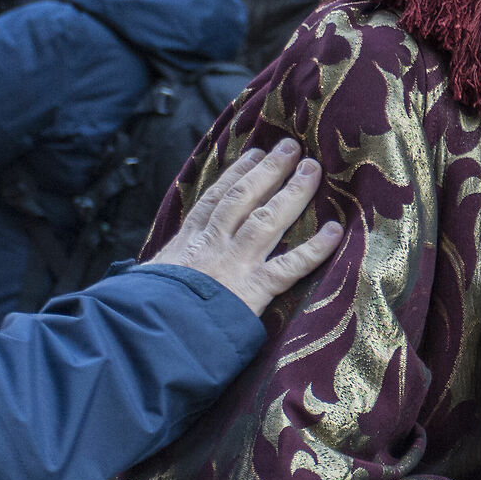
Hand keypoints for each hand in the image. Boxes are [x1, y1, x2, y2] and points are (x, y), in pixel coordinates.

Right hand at [150, 141, 342, 316]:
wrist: (151, 332)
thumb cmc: (145, 310)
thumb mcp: (147, 279)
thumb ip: (160, 269)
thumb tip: (151, 270)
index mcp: (188, 241)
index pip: (216, 198)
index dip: (237, 174)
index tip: (255, 154)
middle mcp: (214, 244)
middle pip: (244, 198)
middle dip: (269, 170)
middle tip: (291, 147)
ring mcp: (235, 263)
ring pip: (268, 219)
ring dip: (293, 192)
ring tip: (311, 168)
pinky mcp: (253, 289)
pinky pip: (291, 265)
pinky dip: (315, 249)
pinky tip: (335, 231)